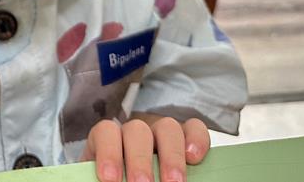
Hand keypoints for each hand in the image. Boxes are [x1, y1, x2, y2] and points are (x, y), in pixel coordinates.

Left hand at [83, 114, 210, 181]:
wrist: (135, 176)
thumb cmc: (120, 177)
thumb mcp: (110, 178)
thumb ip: (114, 177)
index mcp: (110, 140)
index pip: (106, 132)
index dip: (108, 152)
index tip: (110, 178)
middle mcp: (136, 132)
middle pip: (137, 131)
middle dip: (140, 160)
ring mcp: (162, 132)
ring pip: (167, 127)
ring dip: (171, 155)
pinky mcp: (187, 137)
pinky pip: (194, 128)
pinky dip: (197, 140)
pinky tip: (195, 159)